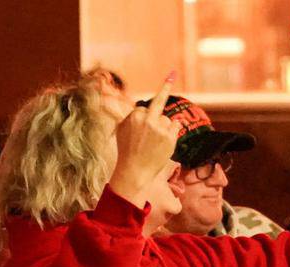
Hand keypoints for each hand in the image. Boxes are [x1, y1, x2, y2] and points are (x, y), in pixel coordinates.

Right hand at [109, 71, 179, 207]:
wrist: (134, 170)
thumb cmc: (127, 150)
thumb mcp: (120, 129)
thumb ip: (123, 115)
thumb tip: (112, 102)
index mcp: (134, 115)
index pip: (144, 107)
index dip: (146, 115)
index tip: (161, 80)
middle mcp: (146, 119)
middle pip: (159, 102)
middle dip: (165, 86)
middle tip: (172, 73)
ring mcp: (159, 127)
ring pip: (168, 119)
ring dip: (165, 127)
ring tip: (155, 142)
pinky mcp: (170, 137)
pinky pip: (176, 126)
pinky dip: (173, 132)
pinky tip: (164, 142)